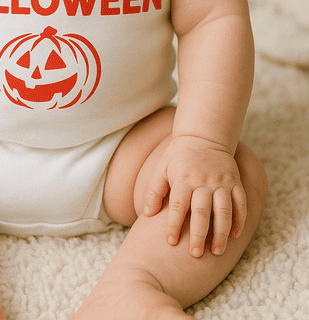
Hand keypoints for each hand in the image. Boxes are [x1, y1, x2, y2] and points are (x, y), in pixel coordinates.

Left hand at [143, 135, 246, 257]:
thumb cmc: (179, 155)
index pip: (178, 205)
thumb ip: (154, 190)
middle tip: (195, 254)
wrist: (204, 136)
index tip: (171, 242)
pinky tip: (234, 235)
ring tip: (217, 251)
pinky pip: (240, 202)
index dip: (174, 225)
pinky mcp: (235, 182)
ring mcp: (222, 182)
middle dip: (199, 234)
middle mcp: (204, 181)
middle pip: (202, 211)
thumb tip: (147, 214)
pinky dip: (239, 219)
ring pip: (224, 211)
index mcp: (184, 178)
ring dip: (221, 232)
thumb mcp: (162, 167)